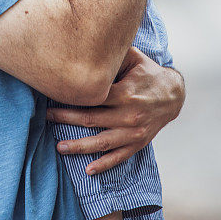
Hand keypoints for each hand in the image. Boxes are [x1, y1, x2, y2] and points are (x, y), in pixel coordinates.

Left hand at [46, 47, 184, 174]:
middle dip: (67, 119)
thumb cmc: (147, 72)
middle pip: (92, 119)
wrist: (174, 94)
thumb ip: (112, 56)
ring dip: (79, 146)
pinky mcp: (138, 143)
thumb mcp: (132, 57)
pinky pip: (119, 157)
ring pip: (102, 142)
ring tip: (59, 147)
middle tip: (47, 118)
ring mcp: (134, 132)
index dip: (72, 97)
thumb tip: (85, 49)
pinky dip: (104, 165)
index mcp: (126, 93)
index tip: (53, 96)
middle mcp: (129, 115)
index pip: (93, 97)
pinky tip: (88, 170)